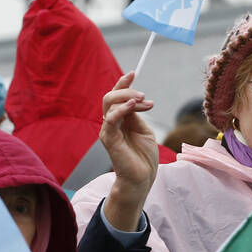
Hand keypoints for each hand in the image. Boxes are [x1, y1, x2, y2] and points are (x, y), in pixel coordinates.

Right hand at [101, 71, 157, 230]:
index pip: (116, 96)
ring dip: (127, 97)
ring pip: (109, 104)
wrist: (142, 178)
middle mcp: (111, 123)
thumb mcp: (144, 130)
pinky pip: (111, 119)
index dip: (122, 83)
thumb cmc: (144, 156)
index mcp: (120, 120)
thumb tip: (135, 100)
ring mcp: (108, 130)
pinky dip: (122, 109)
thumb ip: (136, 115)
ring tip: (143, 99)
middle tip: (143, 94)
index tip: (134, 73)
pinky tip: (134, 105)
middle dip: (125, 89)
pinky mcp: (109, 139)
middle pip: (110, 97)